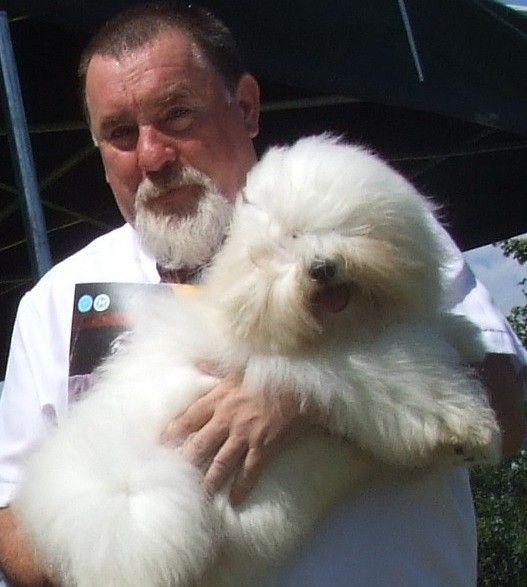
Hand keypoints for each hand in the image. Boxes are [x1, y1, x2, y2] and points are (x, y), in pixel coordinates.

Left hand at [161, 371, 317, 504]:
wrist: (300, 384)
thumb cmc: (268, 373)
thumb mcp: (238, 367)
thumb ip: (214, 367)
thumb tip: (196, 364)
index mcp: (219, 399)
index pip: (189, 418)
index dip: (173, 432)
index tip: (160, 444)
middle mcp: (227, 419)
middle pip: (199, 445)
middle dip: (185, 462)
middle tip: (172, 478)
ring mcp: (245, 435)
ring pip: (220, 463)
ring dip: (209, 481)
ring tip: (199, 496)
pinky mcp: (263, 447)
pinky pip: (249, 471)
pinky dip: (241, 487)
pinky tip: (234, 501)